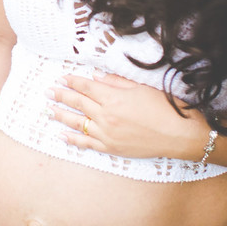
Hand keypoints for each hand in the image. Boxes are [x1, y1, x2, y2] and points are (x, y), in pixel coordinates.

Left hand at [48, 72, 207, 158]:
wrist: (178, 135)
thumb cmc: (164, 108)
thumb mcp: (141, 87)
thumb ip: (116, 82)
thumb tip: (95, 77)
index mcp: (113, 97)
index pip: (86, 87)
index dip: (72, 81)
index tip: (61, 78)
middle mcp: (106, 116)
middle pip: (78, 103)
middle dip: (61, 96)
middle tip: (48, 91)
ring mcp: (107, 133)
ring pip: (77, 123)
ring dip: (61, 115)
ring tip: (48, 110)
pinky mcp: (111, 148)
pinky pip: (86, 143)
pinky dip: (72, 139)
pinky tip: (62, 135)